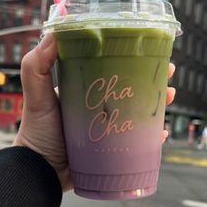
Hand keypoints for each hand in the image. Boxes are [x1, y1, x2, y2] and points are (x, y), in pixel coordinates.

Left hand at [13, 34, 175, 191]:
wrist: (40, 172)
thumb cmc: (36, 133)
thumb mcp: (37, 96)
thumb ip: (36, 66)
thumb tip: (52, 34)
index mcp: (84, 91)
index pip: (111, 69)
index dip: (131, 59)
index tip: (148, 49)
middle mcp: (98, 108)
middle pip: (131, 89)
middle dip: (152, 79)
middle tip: (168, 73)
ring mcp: (108, 130)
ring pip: (139, 113)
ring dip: (158, 103)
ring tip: (169, 95)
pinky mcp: (113, 151)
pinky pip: (138, 142)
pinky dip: (152, 136)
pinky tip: (162, 131)